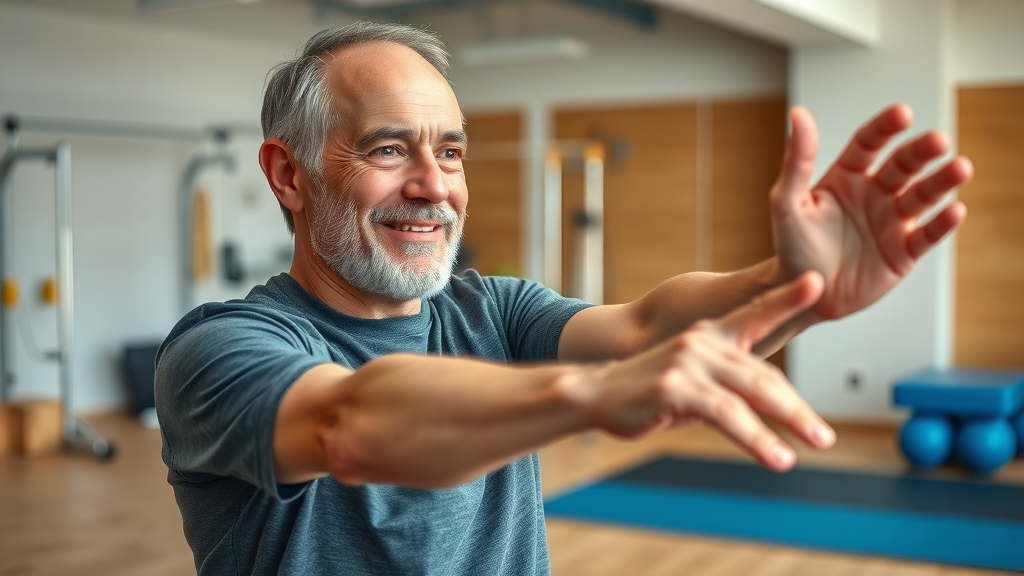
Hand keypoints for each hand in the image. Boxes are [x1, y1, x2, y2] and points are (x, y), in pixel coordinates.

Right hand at [577, 271, 833, 471]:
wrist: (596, 392)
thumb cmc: (648, 389)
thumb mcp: (693, 379)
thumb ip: (730, 382)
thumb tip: (775, 404)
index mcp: (710, 335)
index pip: (754, 314)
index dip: (786, 299)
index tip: (815, 282)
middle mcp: (702, 342)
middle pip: (764, 376)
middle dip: (798, 410)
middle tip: (825, 436)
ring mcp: (688, 362)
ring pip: (751, 394)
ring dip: (788, 422)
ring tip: (814, 445)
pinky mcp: (675, 386)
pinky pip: (727, 414)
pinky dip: (757, 438)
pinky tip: (777, 456)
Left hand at [771, 105, 971, 319]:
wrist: (802, 294)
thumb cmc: (792, 246)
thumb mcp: (788, 203)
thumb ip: (796, 161)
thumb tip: (798, 114)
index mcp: (848, 175)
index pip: (870, 142)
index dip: (886, 127)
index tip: (903, 113)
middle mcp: (875, 193)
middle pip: (904, 165)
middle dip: (923, 152)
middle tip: (939, 141)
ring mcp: (893, 221)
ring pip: (923, 196)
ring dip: (942, 182)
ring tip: (960, 168)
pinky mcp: (904, 252)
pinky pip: (927, 235)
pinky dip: (942, 223)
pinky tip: (955, 210)